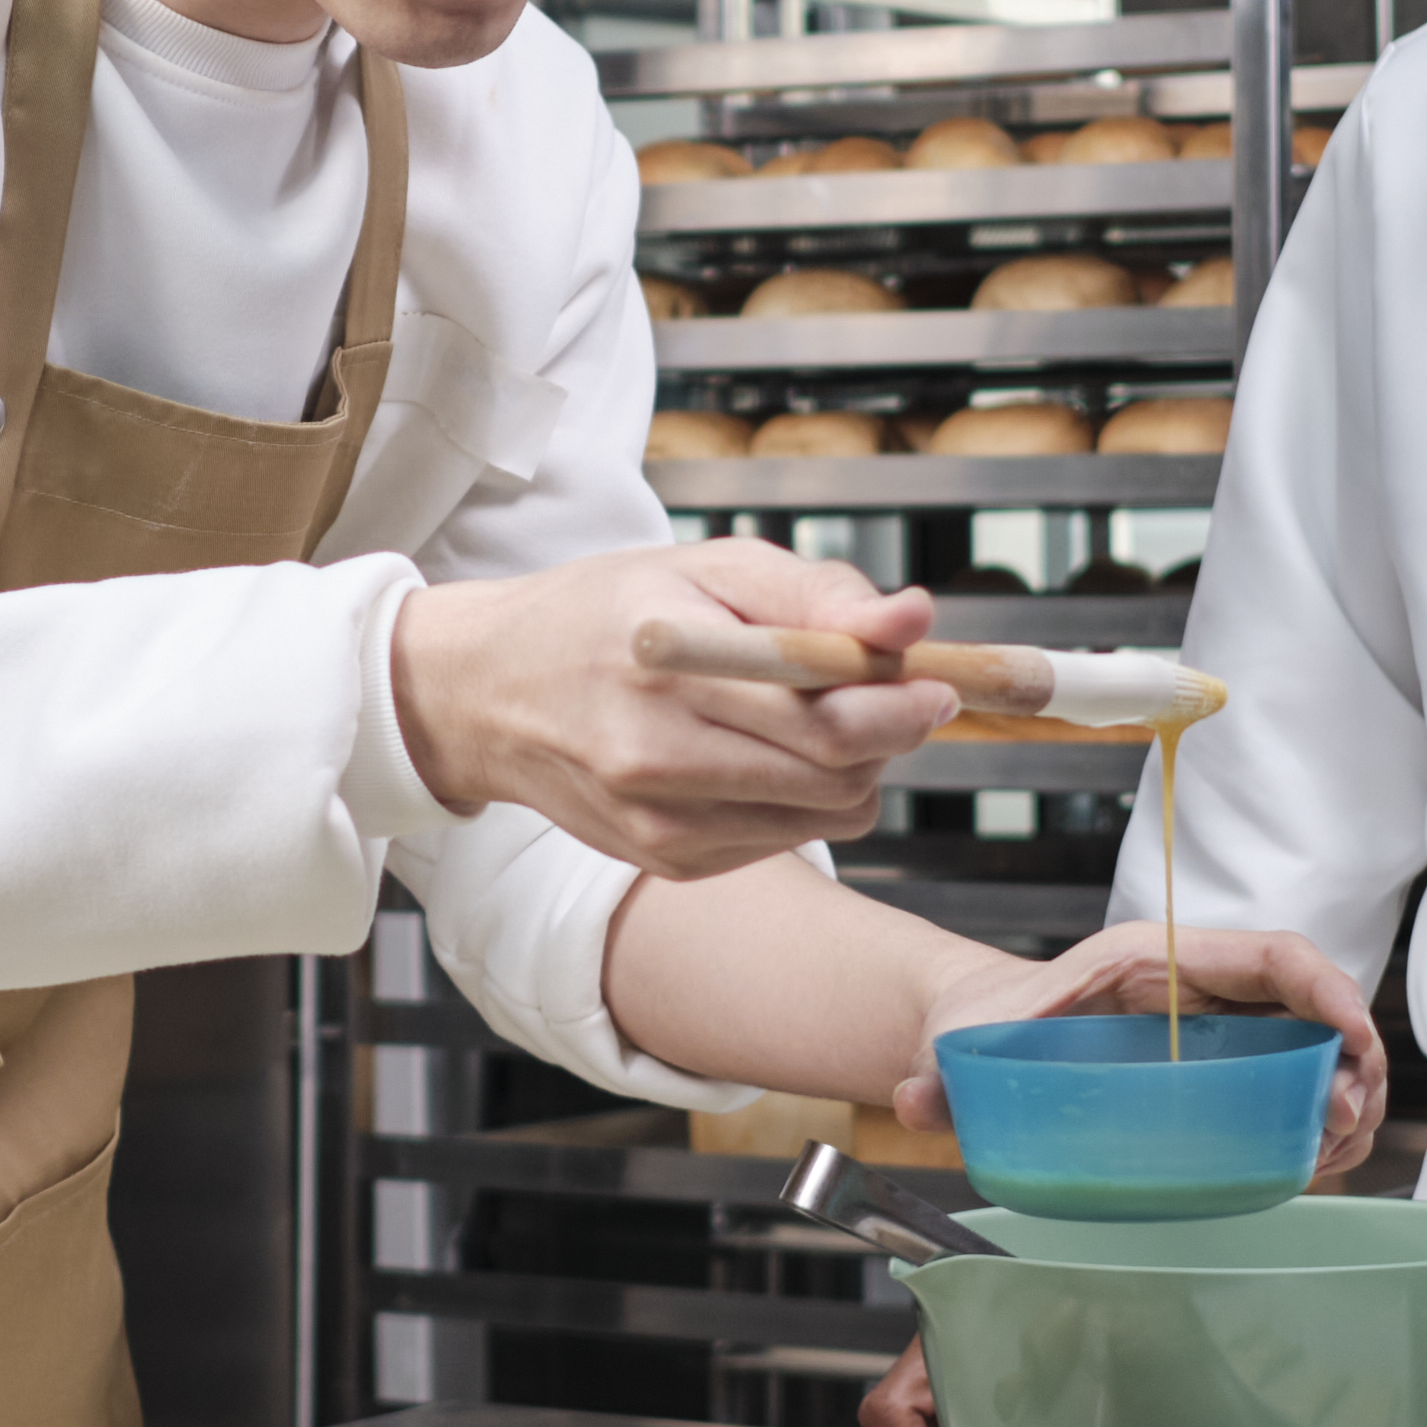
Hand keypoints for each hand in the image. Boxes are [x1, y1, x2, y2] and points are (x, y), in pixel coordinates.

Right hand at [391, 538, 956, 875]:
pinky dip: (802, 799)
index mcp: (667, 666)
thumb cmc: (606, 613)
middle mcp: (656, 756)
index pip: (824, 714)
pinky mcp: (666, 860)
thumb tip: (913, 620)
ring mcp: (659, 820)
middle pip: (836, 772)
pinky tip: (757, 755)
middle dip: (889, 733)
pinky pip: (786, 839)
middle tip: (897, 694)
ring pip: (825, 814)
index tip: (938, 682)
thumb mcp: (705, 567)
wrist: (488, 694)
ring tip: (812, 716)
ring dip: (852, 768)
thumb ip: (814, 592)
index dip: (901, 703)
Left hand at [886, 921, 1386, 1173]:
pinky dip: (1312, 1120)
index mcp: (1152, 960)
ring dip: (1341, 1097)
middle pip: (1310, 1003)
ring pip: (1310, 1047)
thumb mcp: (964, 1045)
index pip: (1268, 954)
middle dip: (1351, 1060)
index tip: (1353, 1039)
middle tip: (1347, 1126)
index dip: (1326, 990)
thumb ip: (939, 1078)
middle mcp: (1196, 988)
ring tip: (1335, 1153)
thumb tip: (915, 1102)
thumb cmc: (983, 1022)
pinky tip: (1310, 1162)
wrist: (973, 1028)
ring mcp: (1212, 1029)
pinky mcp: (1213, 1070)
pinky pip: (1286, 1082)